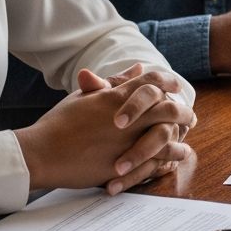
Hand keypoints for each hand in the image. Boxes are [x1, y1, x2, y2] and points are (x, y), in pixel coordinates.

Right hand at [15, 68, 194, 194]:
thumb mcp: (85, 96)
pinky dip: (169, 158)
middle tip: (189, 115)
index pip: (152, 81)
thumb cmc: (59, 123)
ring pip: (166, 134)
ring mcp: (126, 139)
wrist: (41, 153)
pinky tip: (175, 159)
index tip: (176, 87)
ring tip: (186, 140)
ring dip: (180, 136)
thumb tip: (138, 68)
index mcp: (116, 96)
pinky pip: (156, 160)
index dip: (168, 81)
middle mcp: (126, 116)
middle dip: (182, 110)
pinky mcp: (123, 162)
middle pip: (167, 107)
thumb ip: (114, 82)